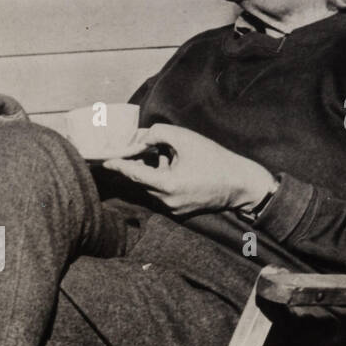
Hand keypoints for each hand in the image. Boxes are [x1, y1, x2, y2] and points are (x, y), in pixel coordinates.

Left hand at [103, 123, 275, 215]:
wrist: (241, 183)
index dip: (118, 165)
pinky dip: (162, 179)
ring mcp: (174, 209)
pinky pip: (163, 193)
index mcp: (167, 185)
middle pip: (142, 180)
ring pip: (152, 187)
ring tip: (163, 155)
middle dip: (137, 164)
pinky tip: (173, 166)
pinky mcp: (181, 211)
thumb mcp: (186, 139)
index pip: (134, 174)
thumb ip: (160, 133)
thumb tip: (143, 137)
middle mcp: (167, 201)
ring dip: (152, 171)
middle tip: (133, 149)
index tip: (105, 160)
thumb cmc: (215, 159)